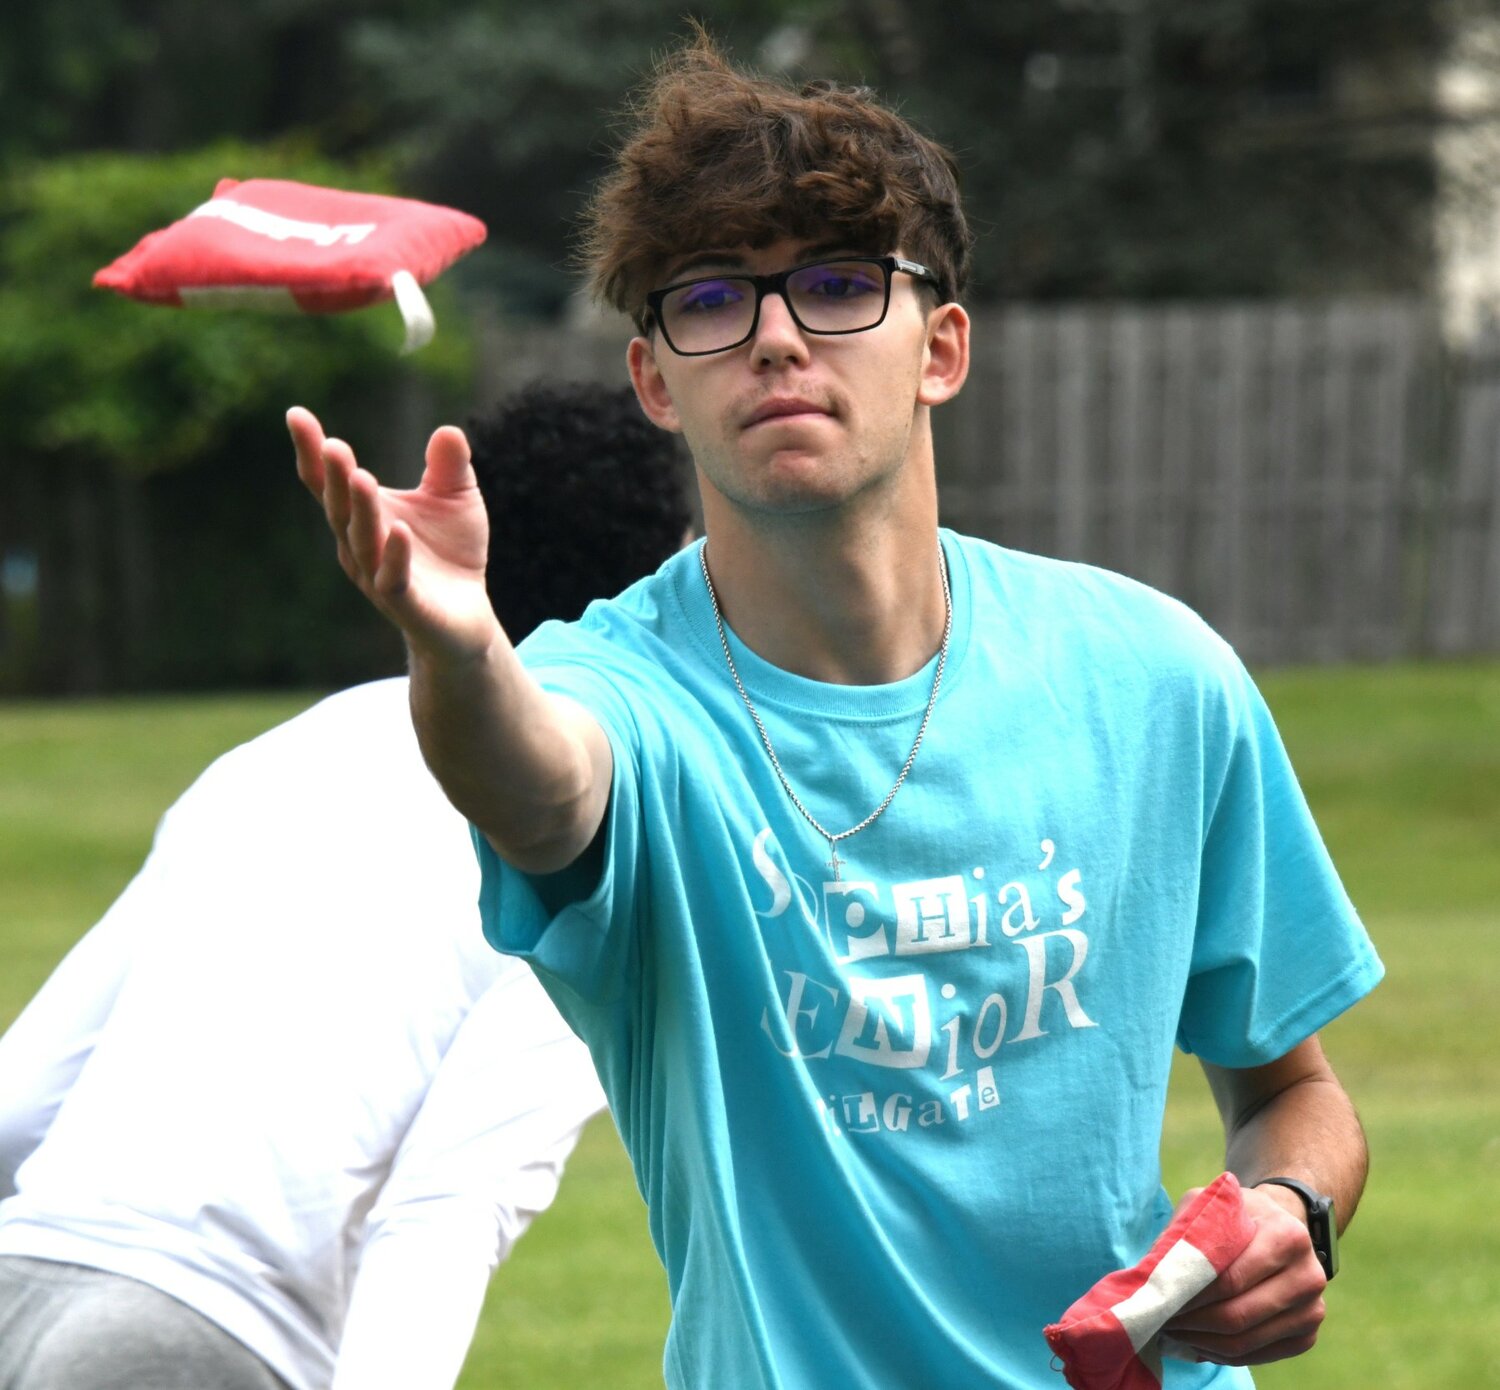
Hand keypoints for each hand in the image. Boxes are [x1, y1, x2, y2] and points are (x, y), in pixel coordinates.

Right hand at [288, 406, 500, 663]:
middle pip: (339, 508)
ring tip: (360, 478)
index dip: (311, 451)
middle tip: (331, 445)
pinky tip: (398, 530)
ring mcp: (378, 577)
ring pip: (362, 541)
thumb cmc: (452, 553)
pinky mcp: (406, 604)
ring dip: (361, 510)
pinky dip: (394, 554)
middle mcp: (360, 546)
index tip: (296, 415)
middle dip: (335, 478)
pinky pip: (393, 579)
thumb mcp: (457, 499)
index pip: (328, 482)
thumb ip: (449, 467)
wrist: (466, 615)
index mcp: (364, 515)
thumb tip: (449, 430)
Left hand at [1160, 1182, 1326, 1367]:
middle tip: (1161, 1319)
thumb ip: (1187, 1232)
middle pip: (1238, 1316)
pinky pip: (1258, 1356)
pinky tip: (1197, 1342)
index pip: (1231, 1279)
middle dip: (1193, 1322)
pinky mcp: (1307, 1336)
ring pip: (1246, 1342)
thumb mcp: (1210, 1206)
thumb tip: (1157, 1274)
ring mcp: (1313, 1310)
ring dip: (1202, 1342)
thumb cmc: (1236, 1216)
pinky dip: (1222, 1355)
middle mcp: (1309, 1276)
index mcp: (1288, 1237)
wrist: (1278, 1228)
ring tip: (1173, 1332)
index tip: (1161, 1298)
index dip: (1191, 1294)